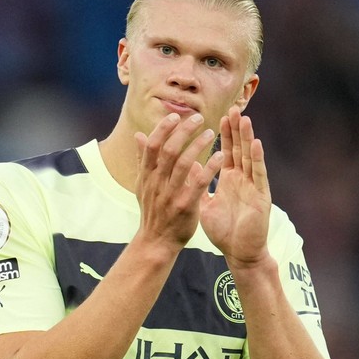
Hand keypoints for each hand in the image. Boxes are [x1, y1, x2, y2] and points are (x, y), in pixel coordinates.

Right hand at [134, 113, 223, 249]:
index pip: (152, 146)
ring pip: (184, 163)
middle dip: (184, 131)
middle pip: (169, 150)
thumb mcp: (143, 186)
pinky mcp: (185, 205)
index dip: (163, 129)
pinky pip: (198, 182)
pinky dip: (209, 167)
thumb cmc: (153, 212)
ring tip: (211, 133)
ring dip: (198, 145)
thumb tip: (138, 135)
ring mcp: (170, 194)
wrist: (156, 242)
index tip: (175, 115)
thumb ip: (142, 160)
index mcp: (146, 176)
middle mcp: (156, 183)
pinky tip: (220, 156)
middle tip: (198, 119)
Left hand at [200, 106, 271, 267]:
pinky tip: (255, 144)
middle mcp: (243, 180)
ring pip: (250, 157)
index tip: (220, 116)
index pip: (228, 152)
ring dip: (247, 138)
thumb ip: (197, 185)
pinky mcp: (261, 197)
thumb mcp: (205, 204)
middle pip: (240, 149)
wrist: (239, 253)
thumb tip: (186, 167)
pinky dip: (257, 159)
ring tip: (244, 118)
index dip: (225, 135)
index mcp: (230, 180)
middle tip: (233, 108)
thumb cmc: (224, 231)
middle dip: (236, 130)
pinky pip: (258, 175)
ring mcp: (253, 186)